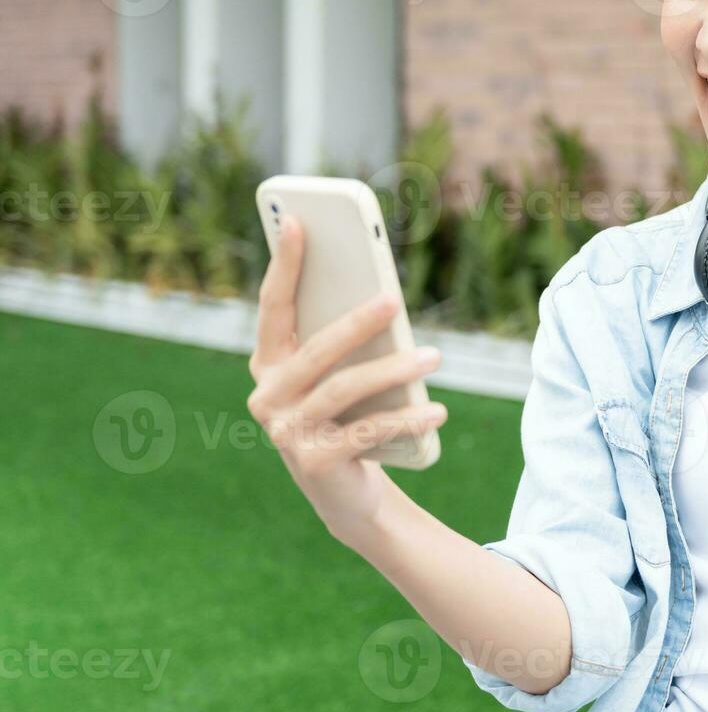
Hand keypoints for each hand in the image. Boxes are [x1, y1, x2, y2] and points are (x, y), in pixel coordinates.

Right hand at [245, 214, 445, 547]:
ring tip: (435, 357)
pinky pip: (368, 431)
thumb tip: (381, 294)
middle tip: (394, 299)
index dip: (284, 264)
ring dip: (395, 369)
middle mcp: (267, 396)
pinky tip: (437, 410)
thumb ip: (345, 338)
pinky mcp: (314, 462)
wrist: (346, 490)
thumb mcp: (342, 373)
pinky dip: (407, 418)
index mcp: (268, 364)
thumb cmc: (347, 415)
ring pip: (345, 388)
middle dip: (357, 321)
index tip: (297, 221)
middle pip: (317, 349)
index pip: (274, 306)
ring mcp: (286, 432)